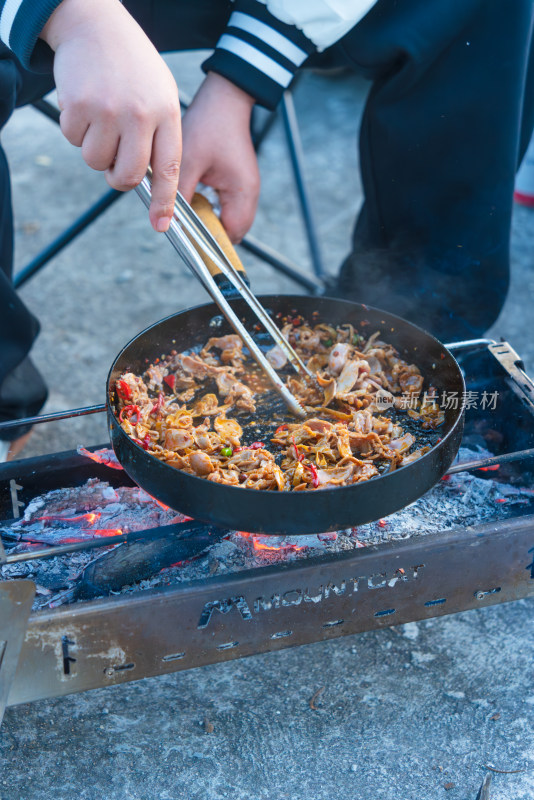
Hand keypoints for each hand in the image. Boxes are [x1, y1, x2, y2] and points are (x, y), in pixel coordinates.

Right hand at [40, 0, 180, 231]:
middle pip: (128, 176)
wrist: (95, 23)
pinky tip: (84, 104)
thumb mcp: (159, 95)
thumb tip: (151, 183)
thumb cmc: (131, 67)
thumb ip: (159, 136)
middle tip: (115, 166)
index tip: (161, 226)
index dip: (164, 202)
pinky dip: (75, 129)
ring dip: (95, 149)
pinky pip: (74, 141)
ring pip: (97, 162)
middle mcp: (139, 114)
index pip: (169, 169)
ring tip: (101, 118)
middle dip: (119, 179)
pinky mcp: (79, 105)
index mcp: (166, 113)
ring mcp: (108, 110)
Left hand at [179, 72, 258, 242]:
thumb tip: (170, 220)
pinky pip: (226, 207)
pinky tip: (194, 199)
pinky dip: (210, 209)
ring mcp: (245, 190)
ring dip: (209, 221)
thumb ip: (180, 195)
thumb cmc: (208, 126)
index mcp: (241, 192)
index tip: (188, 241)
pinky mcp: (238, 183)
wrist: (224, 100)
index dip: (210, 243)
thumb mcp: (188, 162)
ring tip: (188, 213)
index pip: (230, 235)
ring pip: (228, 221)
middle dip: (208, 233)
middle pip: (231, 232)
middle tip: (185, 227)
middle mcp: (249, 195)